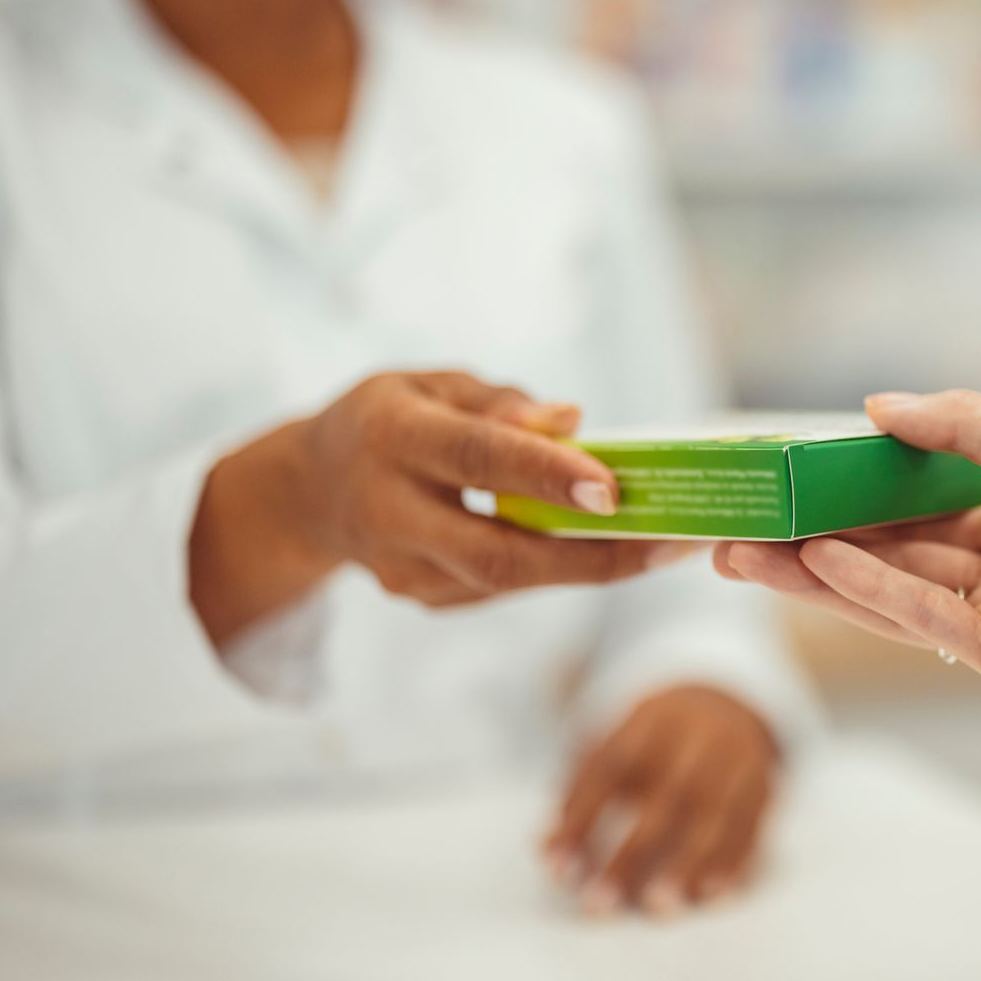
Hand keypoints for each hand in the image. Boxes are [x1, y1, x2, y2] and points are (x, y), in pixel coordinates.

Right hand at [192, 371, 683, 643]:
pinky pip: (503, 587)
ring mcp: (400, 567)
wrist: (310, 491)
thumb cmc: (391, 420)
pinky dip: (560, 570)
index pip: (475, 457)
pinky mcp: (421, 596)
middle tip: (669, 544)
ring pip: (506, 581)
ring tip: (664, 546)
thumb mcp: (433, 383)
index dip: (544, 473)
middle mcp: (388, 511)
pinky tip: (611, 551)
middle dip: (590, 555)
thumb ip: (500, 402)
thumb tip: (572, 421)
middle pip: (496, 552)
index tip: (612, 487)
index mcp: (391, 436)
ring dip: (591, 567)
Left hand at [541, 685, 777, 917]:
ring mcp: (739, 757)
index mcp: (652, 717)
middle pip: (666, 794)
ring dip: (686, 864)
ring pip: (715, 812)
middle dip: (630, 854)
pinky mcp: (766, 782)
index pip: (611, 766)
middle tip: (598, 904)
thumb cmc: (654, 737)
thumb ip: (580, 792)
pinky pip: (754, 824)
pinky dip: (733, 861)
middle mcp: (699, 733)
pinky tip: (710, 896)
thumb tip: (544, 851)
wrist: (729, 698)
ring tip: (658, 908)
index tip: (556, 868)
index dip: (581, 817)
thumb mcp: (616, 742)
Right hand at [714, 390, 980, 734]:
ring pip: (891, 587)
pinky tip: (818, 562)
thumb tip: (880, 405)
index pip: (915, 492)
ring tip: (744, 552)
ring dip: (817, 571)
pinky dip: (872, 590)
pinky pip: (925, 619)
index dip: (851, 483)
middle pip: (889, 545)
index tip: (788, 471)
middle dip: (812, 536)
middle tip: (736, 525)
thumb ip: (967, 428)